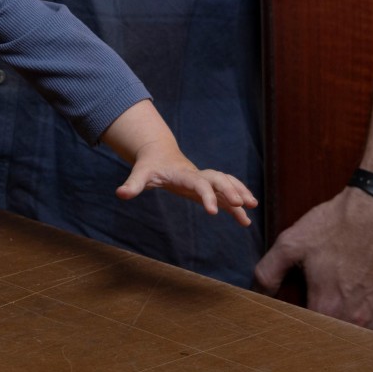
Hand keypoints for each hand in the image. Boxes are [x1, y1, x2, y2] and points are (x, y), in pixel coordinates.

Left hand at [116, 147, 256, 225]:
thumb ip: (132, 184)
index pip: (199, 183)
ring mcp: (204, 180)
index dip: (207, 195)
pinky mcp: (207, 187)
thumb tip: (120, 194)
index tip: (213, 212)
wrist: (159, 154)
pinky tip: (246, 217)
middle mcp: (198, 175)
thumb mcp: (140, 174)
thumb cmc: (150, 166)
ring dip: (240, 193)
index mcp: (184, 174)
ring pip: (227, 183)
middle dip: (231, 190)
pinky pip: (226, 193)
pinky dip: (237, 202)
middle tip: (242, 205)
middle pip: (219, 180)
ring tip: (252, 208)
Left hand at [252, 187, 372, 334]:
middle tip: (322, 327)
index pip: (312, 339)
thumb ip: (268, 272)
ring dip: (361, 339)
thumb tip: (255, 295)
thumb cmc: (335, 224)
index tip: (297, 328)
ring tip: (349, 327)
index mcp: (328, 308)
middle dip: (331, 342)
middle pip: (343, 345)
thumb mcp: (291, 242)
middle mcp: (358, 318)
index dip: (302, 336)